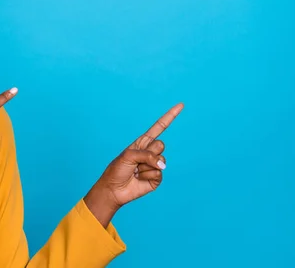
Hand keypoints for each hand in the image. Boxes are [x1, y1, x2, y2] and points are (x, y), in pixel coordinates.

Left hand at [84, 103, 183, 225]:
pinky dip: (147, 176)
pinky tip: (139, 179)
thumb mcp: (128, 155)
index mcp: (143, 143)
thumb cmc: (117, 169)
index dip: (170, 116)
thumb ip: (146, 155)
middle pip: (161, 145)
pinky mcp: (157, 178)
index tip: (181, 105)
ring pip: (161, 161)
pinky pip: (159, 174)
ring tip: (135, 171)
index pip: (159, 127)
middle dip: (149, 153)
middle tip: (136, 161)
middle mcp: (150, 152)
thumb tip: (162, 165)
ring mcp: (154, 165)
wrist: (113, 189)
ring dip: (145, 167)